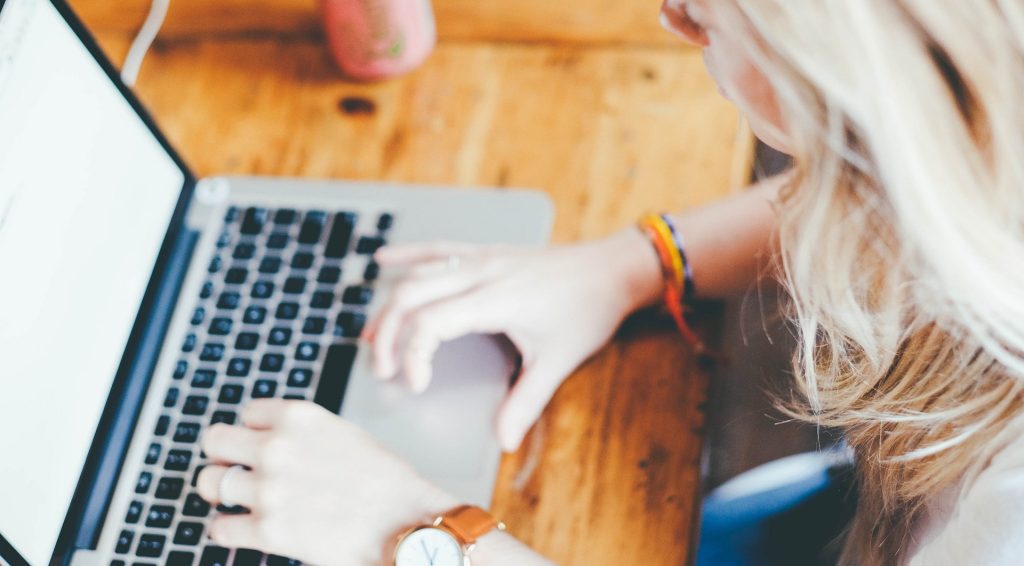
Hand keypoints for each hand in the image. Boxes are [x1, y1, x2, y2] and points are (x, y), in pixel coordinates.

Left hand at [196, 399, 458, 564]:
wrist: (406, 524)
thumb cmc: (385, 483)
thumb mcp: (342, 434)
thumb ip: (303, 434)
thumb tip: (272, 440)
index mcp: (298, 417)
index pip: (246, 413)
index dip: (254, 431)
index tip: (260, 445)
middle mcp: (276, 448)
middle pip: (214, 441)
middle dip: (223, 456)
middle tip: (234, 469)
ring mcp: (268, 490)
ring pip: (209, 483)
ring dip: (222, 492)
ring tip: (239, 500)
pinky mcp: (267, 531)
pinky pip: (219, 528)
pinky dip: (228, 530)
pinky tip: (245, 528)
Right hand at [363, 229, 661, 451]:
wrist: (613, 268)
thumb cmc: (588, 310)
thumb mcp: (558, 361)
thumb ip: (526, 402)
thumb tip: (503, 440)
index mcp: (494, 299)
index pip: (430, 323)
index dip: (412, 356)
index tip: (416, 386)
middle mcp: (481, 273)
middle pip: (411, 296)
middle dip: (387, 335)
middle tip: (383, 370)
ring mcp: (482, 258)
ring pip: (419, 274)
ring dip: (390, 305)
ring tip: (371, 337)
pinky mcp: (487, 252)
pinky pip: (438, 249)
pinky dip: (408, 255)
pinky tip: (384, 261)